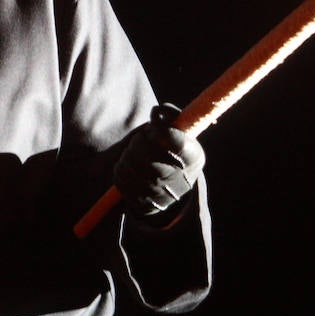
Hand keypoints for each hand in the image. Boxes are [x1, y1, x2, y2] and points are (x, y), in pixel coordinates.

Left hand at [113, 104, 204, 220]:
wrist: (167, 184)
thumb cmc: (170, 149)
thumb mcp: (177, 131)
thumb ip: (170, 116)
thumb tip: (156, 112)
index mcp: (193, 157)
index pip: (176, 142)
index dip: (160, 132)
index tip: (152, 129)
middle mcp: (181, 180)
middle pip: (150, 158)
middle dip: (139, 143)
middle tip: (140, 139)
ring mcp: (161, 194)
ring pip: (132, 167)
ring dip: (128, 154)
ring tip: (134, 151)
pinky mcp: (143, 203)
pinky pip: (122, 178)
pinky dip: (121, 167)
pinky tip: (128, 165)